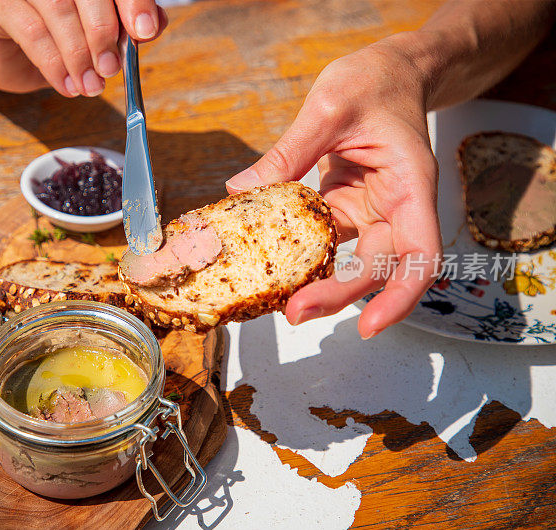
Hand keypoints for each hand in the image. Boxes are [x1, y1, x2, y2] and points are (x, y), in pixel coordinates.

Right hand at [0, 0, 166, 95]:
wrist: (13, 57)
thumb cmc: (61, 44)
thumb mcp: (101, 39)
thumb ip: (129, 29)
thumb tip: (154, 25)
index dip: (133, 2)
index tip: (144, 31)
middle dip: (103, 33)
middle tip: (111, 68)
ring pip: (58, 10)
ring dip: (78, 54)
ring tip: (90, 86)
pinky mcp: (0, 6)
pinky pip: (32, 32)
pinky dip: (54, 64)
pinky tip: (67, 85)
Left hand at [226, 38, 442, 338]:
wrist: (390, 72)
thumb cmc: (375, 82)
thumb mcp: (329, 107)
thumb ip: (289, 150)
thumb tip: (240, 191)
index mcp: (410, 186)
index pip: (419, 256)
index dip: (398, 297)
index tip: (368, 326)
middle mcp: (396, 209)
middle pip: (377, 268)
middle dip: (339, 296)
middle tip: (294, 312)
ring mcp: (371, 214)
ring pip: (349, 263)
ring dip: (318, 285)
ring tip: (278, 299)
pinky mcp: (346, 211)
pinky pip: (325, 243)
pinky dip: (302, 257)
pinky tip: (271, 265)